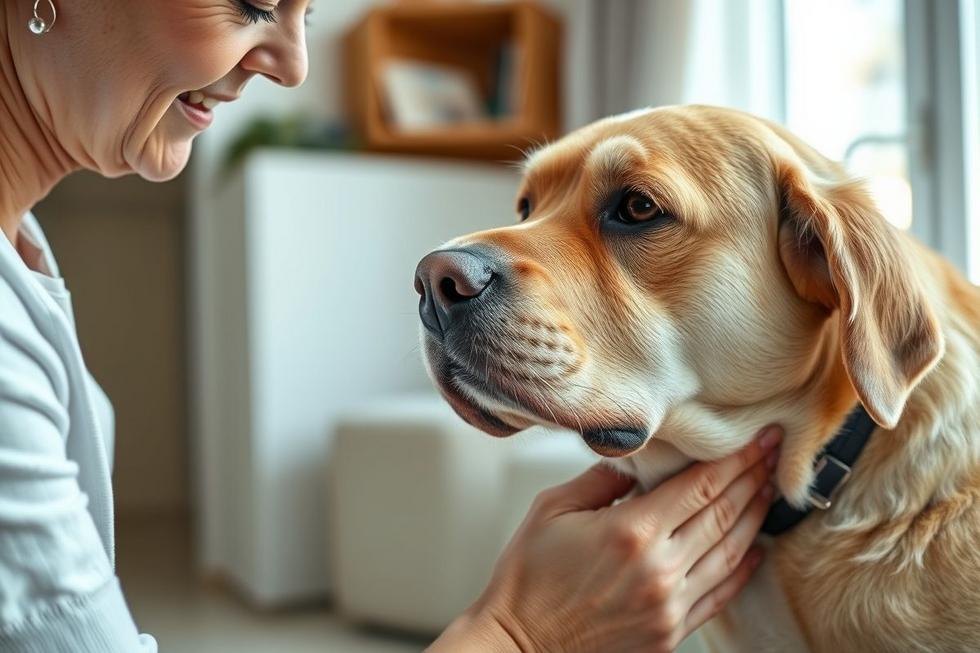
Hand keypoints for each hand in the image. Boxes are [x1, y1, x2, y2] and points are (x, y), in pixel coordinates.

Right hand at [428, 425, 781, 652]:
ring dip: (754, 519)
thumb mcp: (553, 510)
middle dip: (753, 479)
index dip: (736, 459)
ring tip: (768, 492)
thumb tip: (635, 463)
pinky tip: (755, 550)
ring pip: (730, 553)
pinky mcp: (669, 633)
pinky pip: (720, 596)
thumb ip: (600, 480)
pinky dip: (743, 570)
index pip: (701, 486)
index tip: (757, 439)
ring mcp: (669, 605)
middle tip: (773, 454)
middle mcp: (659, 569)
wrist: (520, 645)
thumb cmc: (528, 578)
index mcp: (631, 531)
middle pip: (724, 514)